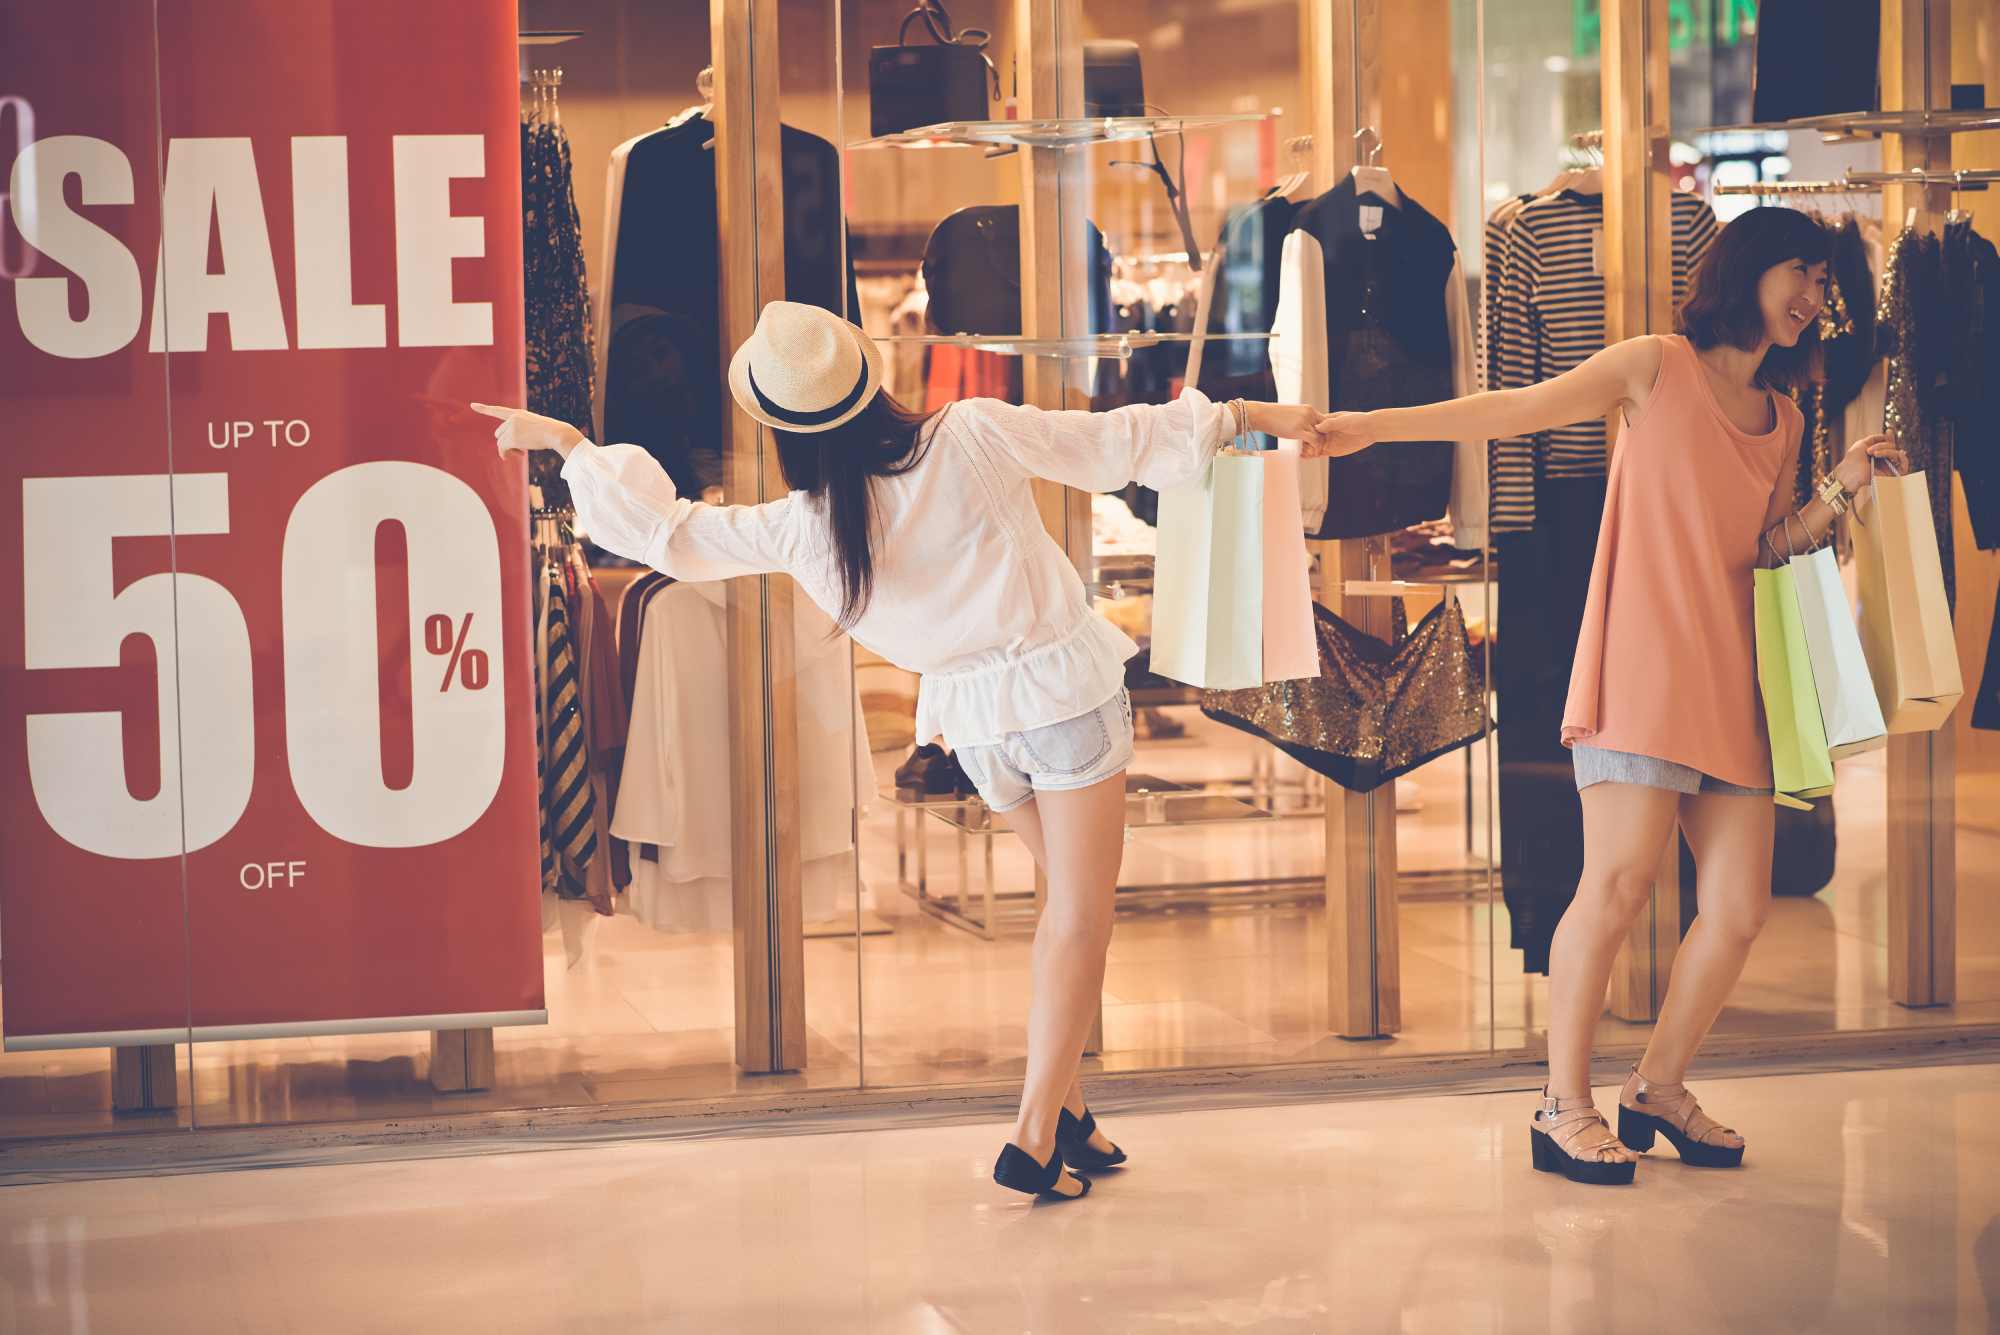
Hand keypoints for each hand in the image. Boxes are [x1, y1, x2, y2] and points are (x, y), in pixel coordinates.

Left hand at [470, 403, 584, 459]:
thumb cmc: (550, 432)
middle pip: (499, 434)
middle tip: (520, 452)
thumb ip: (520, 432)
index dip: (484, 409)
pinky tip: (516, 456)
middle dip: (506, 443)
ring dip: (508, 450)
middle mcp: (513, 418)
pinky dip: (505, 454)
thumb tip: (505, 449)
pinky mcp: (512, 437)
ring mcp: (512, 427)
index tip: (472, 405)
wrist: (556, 433)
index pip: (498, 410)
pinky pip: (502, 448)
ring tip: (521, 453)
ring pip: (500, 442)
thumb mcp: (534, 428)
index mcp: (518, 414)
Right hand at [1303, 411, 1376, 459]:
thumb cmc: (1357, 420)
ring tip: (1301, 453)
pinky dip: (1311, 456)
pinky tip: (1304, 457)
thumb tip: (1317, 427)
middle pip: (1310, 437)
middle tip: (1300, 446)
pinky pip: (1319, 453)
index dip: (1305, 430)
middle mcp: (1325, 432)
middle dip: (1304, 442)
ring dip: (1306, 450)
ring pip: (1313, 446)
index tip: (1301, 434)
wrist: (1369, 429)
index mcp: (1325, 421)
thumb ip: (1330, 424)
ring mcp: (1327, 441)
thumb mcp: (1343, 420)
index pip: (1311, 426)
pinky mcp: (1331, 450)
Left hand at [1832, 434, 1905, 495]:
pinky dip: (1897, 455)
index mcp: (1877, 454)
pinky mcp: (1893, 474)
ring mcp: (1889, 467)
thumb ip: (1874, 438)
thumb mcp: (1862, 444)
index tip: (1888, 430)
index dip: (1890, 437)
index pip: (1888, 444)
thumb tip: (1886, 435)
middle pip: (1894, 447)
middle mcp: (1884, 460)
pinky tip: (1886, 456)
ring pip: (1897, 453)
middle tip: (1869, 450)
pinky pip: (1904, 462)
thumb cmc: (1852, 460)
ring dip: (1886, 450)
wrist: (1849, 473)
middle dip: (1883, 445)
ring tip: (1874, 454)